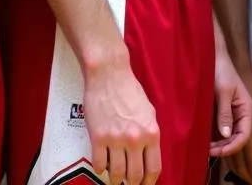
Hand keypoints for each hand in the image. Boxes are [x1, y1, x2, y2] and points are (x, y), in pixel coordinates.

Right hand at [83, 61, 160, 184]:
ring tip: (115, 179)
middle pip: (135, 176)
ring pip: (116, 174)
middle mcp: (135, 139)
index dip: (149, 182)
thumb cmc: (130, 92)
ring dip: (116, 181)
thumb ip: (149, 133)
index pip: (154, 167)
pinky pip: (99, 165)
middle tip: (128, 184)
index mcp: (151, 132)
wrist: (110, 77)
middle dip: (132, 184)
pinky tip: (102, 166)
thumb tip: (148, 154)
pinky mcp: (98, 138)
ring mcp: (116, 140)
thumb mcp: (149, 112)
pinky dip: (101, 170)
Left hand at [211, 50, 251, 158]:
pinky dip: (218, 140)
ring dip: (221, 146)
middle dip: (225, 149)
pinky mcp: (227, 114)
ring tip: (206, 148)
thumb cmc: (221, 71)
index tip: (215, 151)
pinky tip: (208, 141)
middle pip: (239, 139)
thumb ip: (225, 113)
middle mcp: (244, 114)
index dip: (231, 146)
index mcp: (248, 108)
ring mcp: (235, 115)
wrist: (214, 58)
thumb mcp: (223, 91)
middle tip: (207, 151)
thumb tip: (225, 135)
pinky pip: (225, 132)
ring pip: (232, 138)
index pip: (244, 135)